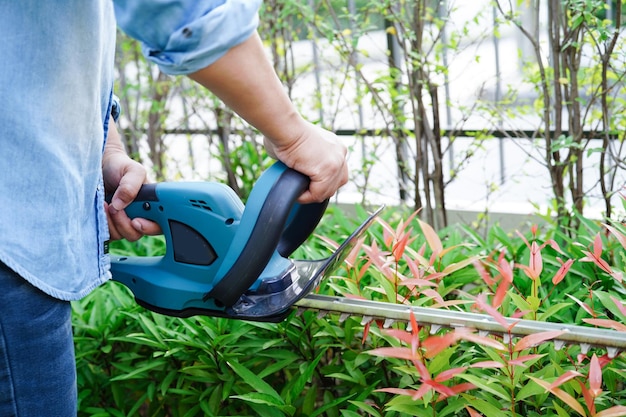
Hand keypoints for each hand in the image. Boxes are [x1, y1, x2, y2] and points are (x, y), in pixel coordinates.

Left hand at [103, 123, 160, 240]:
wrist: (99, 166)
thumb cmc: (119, 167)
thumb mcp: (133, 170)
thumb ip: (131, 186)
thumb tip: (121, 205)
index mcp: (151, 206)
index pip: (159, 225)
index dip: (150, 228)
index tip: (136, 221)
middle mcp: (139, 216)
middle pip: (137, 233)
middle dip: (125, 223)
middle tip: (116, 208)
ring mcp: (123, 223)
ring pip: (121, 235)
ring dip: (111, 222)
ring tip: (106, 203)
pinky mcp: (108, 225)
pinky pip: (107, 234)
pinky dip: (103, 223)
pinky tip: (100, 208)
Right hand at [264, 121, 347, 203]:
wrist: (283, 127)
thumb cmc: (283, 133)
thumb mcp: (300, 148)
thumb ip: (305, 160)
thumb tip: (294, 171)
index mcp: (335, 147)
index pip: (336, 173)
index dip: (321, 182)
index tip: (306, 184)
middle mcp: (340, 153)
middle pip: (337, 183)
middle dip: (320, 190)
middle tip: (302, 191)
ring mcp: (337, 162)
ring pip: (327, 191)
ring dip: (311, 195)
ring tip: (296, 192)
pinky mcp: (328, 170)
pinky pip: (318, 194)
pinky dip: (306, 197)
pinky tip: (296, 192)